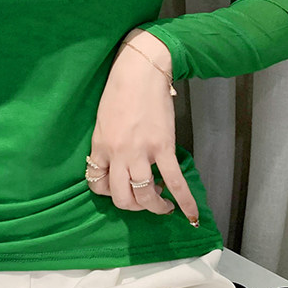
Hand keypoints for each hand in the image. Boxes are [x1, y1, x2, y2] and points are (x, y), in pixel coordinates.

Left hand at [86, 28, 199, 223]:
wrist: (141, 72)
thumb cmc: (120, 91)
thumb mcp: (103, 121)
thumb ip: (107, 144)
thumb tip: (117, 163)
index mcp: (100, 147)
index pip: (97, 184)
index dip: (108, 192)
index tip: (119, 188)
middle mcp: (118, 154)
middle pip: (121, 198)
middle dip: (133, 206)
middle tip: (143, 201)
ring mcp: (141, 152)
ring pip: (145, 196)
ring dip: (155, 207)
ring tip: (162, 206)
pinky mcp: (163, 148)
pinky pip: (175, 182)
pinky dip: (185, 202)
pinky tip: (191, 215)